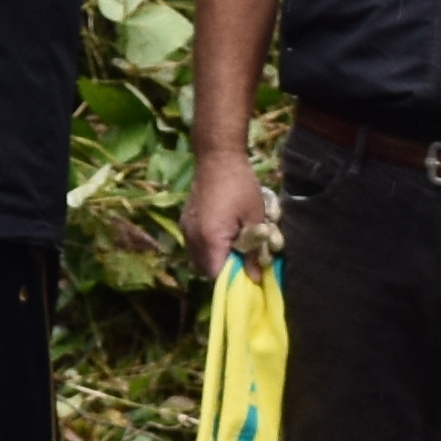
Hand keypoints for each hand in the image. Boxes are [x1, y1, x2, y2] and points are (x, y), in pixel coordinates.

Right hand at [187, 143, 270, 275]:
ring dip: (216, 260)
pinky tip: (223, 237)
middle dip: (224, 272)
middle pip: (205, 270)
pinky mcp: (185, 222)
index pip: (217, 275)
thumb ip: (253, 251)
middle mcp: (193, 239)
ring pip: (198, 258)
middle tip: (245, 263)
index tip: (249, 279)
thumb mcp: (255, 219)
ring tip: (235, 250)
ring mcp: (186, 230)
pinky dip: (208, 248)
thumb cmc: (240, 187)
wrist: (217, 159)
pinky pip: (195, 245)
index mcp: (210, 240)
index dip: (232, 281)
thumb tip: (255, 277)